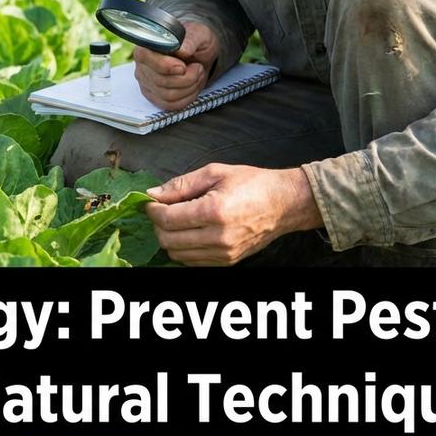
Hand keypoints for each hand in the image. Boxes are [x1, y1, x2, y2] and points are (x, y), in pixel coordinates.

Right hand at [134, 21, 219, 110]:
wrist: (198, 54)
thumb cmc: (195, 41)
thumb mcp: (198, 34)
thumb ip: (191, 39)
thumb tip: (182, 50)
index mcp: (147, 46)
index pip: (146, 59)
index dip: (166, 66)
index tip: (183, 66)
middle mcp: (142, 65)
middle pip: (160, 81)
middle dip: (186, 78)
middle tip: (197, 68)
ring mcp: (147, 83)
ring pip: (168, 96)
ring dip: (189, 87)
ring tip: (196, 75)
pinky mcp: (155, 97)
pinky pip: (170, 105)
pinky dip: (187, 98)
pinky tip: (192, 86)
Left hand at [144, 164, 322, 265]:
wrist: (284, 204)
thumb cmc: (252, 183)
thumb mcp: (215, 173)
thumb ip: (181, 185)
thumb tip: (152, 194)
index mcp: (214, 211)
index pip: (167, 219)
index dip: (153, 210)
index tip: (152, 202)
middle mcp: (218, 237)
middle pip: (168, 240)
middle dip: (158, 225)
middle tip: (163, 210)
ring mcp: (224, 252)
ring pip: (177, 254)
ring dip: (170, 238)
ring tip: (178, 220)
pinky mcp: (227, 261)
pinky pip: (192, 262)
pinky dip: (184, 249)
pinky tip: (190, 232)